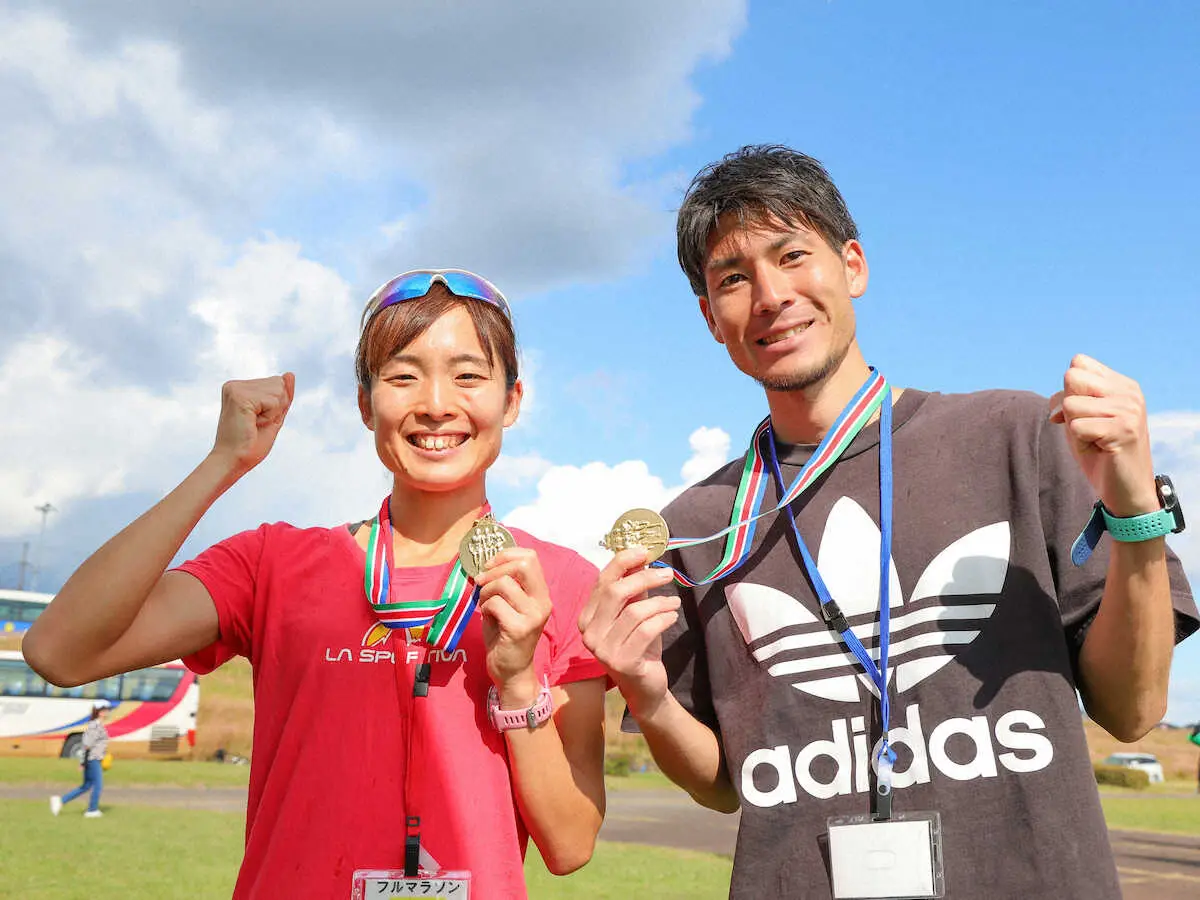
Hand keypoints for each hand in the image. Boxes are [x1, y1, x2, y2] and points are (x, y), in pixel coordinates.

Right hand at [210, 373, 295, 477]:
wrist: (234, 461)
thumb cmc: (251, 444)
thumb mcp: (274, 416)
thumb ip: (283, 395)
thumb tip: (290, 374)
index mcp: (240, 387)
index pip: (277, 383)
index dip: (276, 406)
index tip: (257, 421)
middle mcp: (234, 384)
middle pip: (279, 383)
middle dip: (276, 408)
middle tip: (255, 424)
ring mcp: (235, 389)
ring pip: (278, 390)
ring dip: (272, 413)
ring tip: (253, 424)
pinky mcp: (239, 397)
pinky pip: (273, 401)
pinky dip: (269, 416)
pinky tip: (253, 424)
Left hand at [472, 547, 551, 703]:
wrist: (510, 671)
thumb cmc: (505, 636)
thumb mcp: (508, 605)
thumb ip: (504, 584)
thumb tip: (484, 563)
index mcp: (541, 593)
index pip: (531, 557)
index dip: (506, 555)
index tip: (489, 565)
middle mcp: (542, 602)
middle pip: (522, 564)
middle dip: (495, 569)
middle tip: (481, 581)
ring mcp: (533, 615)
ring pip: (504, 583)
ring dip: (486, 591)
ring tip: (484, 604)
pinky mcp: (519, 628)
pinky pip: (495, 604)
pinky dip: (485, 608)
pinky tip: (487, 618)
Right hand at [578, 549, 679, 717]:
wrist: (645, 687)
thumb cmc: (639, 645)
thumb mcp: (634, 613)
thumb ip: (634, 589)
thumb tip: (642, 558)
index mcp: (587, 617)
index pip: (602, 582)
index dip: (622, 562)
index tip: (645, 551)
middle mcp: (589, 633)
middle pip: (616, 593)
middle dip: (645, 578)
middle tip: (668, 574)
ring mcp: (604, 650)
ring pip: (635, 612)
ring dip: (660, 602)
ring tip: (674, 602)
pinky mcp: (622, 662)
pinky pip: (647, 630)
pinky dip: (664, 618)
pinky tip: (672, 616)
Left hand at [1049, 355, 1156, 515]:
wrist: (1127, 490)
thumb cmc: (1099, 453)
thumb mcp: (1080, 419)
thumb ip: (1068, 399)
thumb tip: (1057, 402)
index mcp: (1121, 384)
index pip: (1078, 363)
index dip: (1068, 389)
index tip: (1081, 413)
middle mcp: (1128, 392)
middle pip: (1072, 377)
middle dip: (1068, 407)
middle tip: (1087, 428)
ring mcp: (1128, 409)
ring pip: (1071, 404)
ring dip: (1074, 428)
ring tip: (1095, 440)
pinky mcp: (1123, 429)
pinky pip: (1076, 426)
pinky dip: (1079, 442)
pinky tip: (1099, 449)